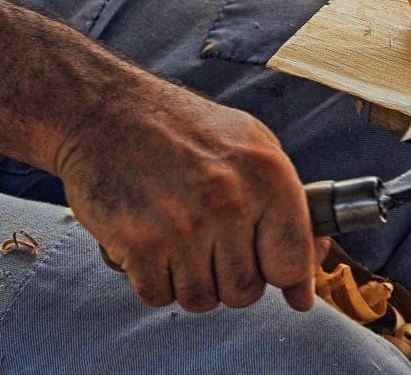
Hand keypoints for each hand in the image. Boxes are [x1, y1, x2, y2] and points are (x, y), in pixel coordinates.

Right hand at [55, 75, 327, 312]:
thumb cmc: (182, 128)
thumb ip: (288, 211)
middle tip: (208, 242)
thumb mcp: (251, 145)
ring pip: (200, 300)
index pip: (293, 263)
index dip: (282, 275)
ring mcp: (183, 225)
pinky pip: (157, 296)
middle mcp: (230, 202)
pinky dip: (151, 279)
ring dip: (188, 280)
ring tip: (177, 238)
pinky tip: (148, 241)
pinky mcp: (139, 243)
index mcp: (268, 175)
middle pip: (245, 292)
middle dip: (228, 277)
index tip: (269, 271)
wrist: (105, 110)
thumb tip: (305, 288)